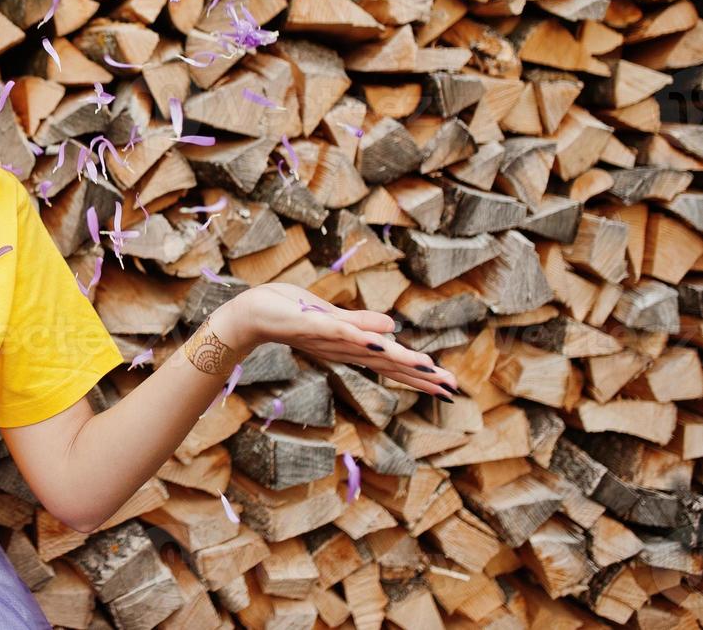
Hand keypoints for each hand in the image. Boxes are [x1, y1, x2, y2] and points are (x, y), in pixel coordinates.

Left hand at [219, 283, 459, 397]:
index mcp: (350, 347)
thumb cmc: (290, 313)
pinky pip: (339, 330)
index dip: (419, 375)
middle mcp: (342, 348)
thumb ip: (361, 324)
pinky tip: (383, 340)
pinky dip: (360, 335)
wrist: (251, 314)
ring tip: (428, 368)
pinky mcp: (312, 323)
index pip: (390, 363)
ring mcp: (327, 338)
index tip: (450, 388)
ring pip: (369, 350)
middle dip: (419, 376)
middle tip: (452, 389)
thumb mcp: (331, 318)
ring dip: (398, 359)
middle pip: (386, 364)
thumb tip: (392, 328)